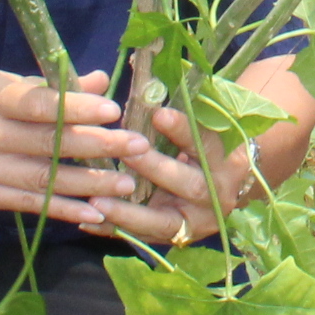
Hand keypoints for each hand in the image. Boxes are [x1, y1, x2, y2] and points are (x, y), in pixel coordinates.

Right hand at [0, 70, 148, 226]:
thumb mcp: (11, 85)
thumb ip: (55, 87)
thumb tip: (101, 79)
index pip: (37, 103)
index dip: (76, 108)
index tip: (113, 111)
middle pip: (47, 143)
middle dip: (97, 145)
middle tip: (138, 147)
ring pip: (43, 179)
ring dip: (89, 183)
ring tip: (126, 183)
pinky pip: (31, 204)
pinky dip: (65, 208)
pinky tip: (96, 211)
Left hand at [92, 100, 271, 245]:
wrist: (226, 188)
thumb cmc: (206, 147)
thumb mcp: (204, 126)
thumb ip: (183, 109)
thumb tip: (144, 74)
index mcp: (227, 161)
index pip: (207, 144)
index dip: (183, 130)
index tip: (158, 113)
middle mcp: (217, 196)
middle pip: (190, 185)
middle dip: (157, 170)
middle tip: (127, 155)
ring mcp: (196, 223)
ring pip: (164, 222)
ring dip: (128, 212)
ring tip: (96, 199)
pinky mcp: (174, 239)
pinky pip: (142, 238)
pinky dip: (114, 229)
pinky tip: (86, 221)